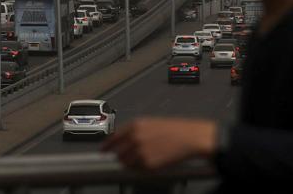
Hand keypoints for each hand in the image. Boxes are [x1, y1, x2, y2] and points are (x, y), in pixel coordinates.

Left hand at [102, 118, 216, 170]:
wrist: (189, 138)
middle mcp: (135, 138)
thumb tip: (123, 141)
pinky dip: (142, 168)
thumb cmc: (174, 130)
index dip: (107, 146)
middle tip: (128, 157)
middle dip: (121, 156)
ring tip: (143, 159)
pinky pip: (139, 169)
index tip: (103, 151)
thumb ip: (135, 131)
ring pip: (126, 163)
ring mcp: (140, 151)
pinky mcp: (148, 164)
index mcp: (135, 125)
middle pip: (118, 152)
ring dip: (131, 163)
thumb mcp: (151, 123)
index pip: (114, 137)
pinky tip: (152, 161)